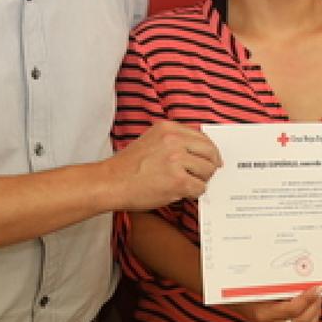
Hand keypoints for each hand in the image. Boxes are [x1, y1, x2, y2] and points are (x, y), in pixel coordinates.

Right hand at [107, 121, 221, 209]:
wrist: (111, 182)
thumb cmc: (128, 167)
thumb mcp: (152, 141)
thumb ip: (174, 141)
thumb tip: (200, 152)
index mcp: (168, 128)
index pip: (202, 137)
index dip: (209, 151)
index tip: (211, 160)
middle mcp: (174, 140)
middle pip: (210, 152)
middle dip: (210, 166)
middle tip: (204, 175)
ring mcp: (177, 160)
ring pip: (207, 171)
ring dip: (200, 180)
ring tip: (186, 184)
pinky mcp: (178, 180)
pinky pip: (200, 187)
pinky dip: (194, 193)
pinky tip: (181, 193)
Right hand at [223, 286, 321, 321]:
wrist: (234, 301)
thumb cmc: (246, 288)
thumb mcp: (259, 283)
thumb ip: (279, 282)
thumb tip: (303, 274)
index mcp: (262, 313)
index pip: (292, 309)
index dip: (308, 298)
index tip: (317, 287)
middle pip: (301, 321)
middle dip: (315, 305)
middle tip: (319, 291)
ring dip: (315, 315)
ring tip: (317, 300)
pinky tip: (312, 309)